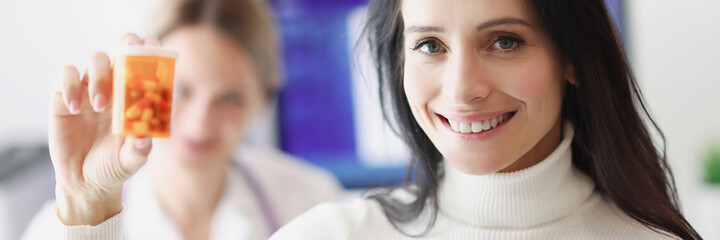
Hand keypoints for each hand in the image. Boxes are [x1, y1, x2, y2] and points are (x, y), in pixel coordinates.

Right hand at [49, 33, 158, 224]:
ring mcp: (89, 90)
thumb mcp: (131, 161)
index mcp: (134, 97)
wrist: (86, 182)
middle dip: (125, 45)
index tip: (152, 45)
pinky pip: (66, 76)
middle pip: (119, 52)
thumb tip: (145, 137)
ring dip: (100, 76)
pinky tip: (75, 107)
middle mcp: (114, 88)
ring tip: (101, 105)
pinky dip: (71, 85)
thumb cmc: (115, 166)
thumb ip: (139, 150)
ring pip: (95, 60)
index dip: (147, 51)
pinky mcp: (64, 97)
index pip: (142, 66)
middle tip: (128, 49)